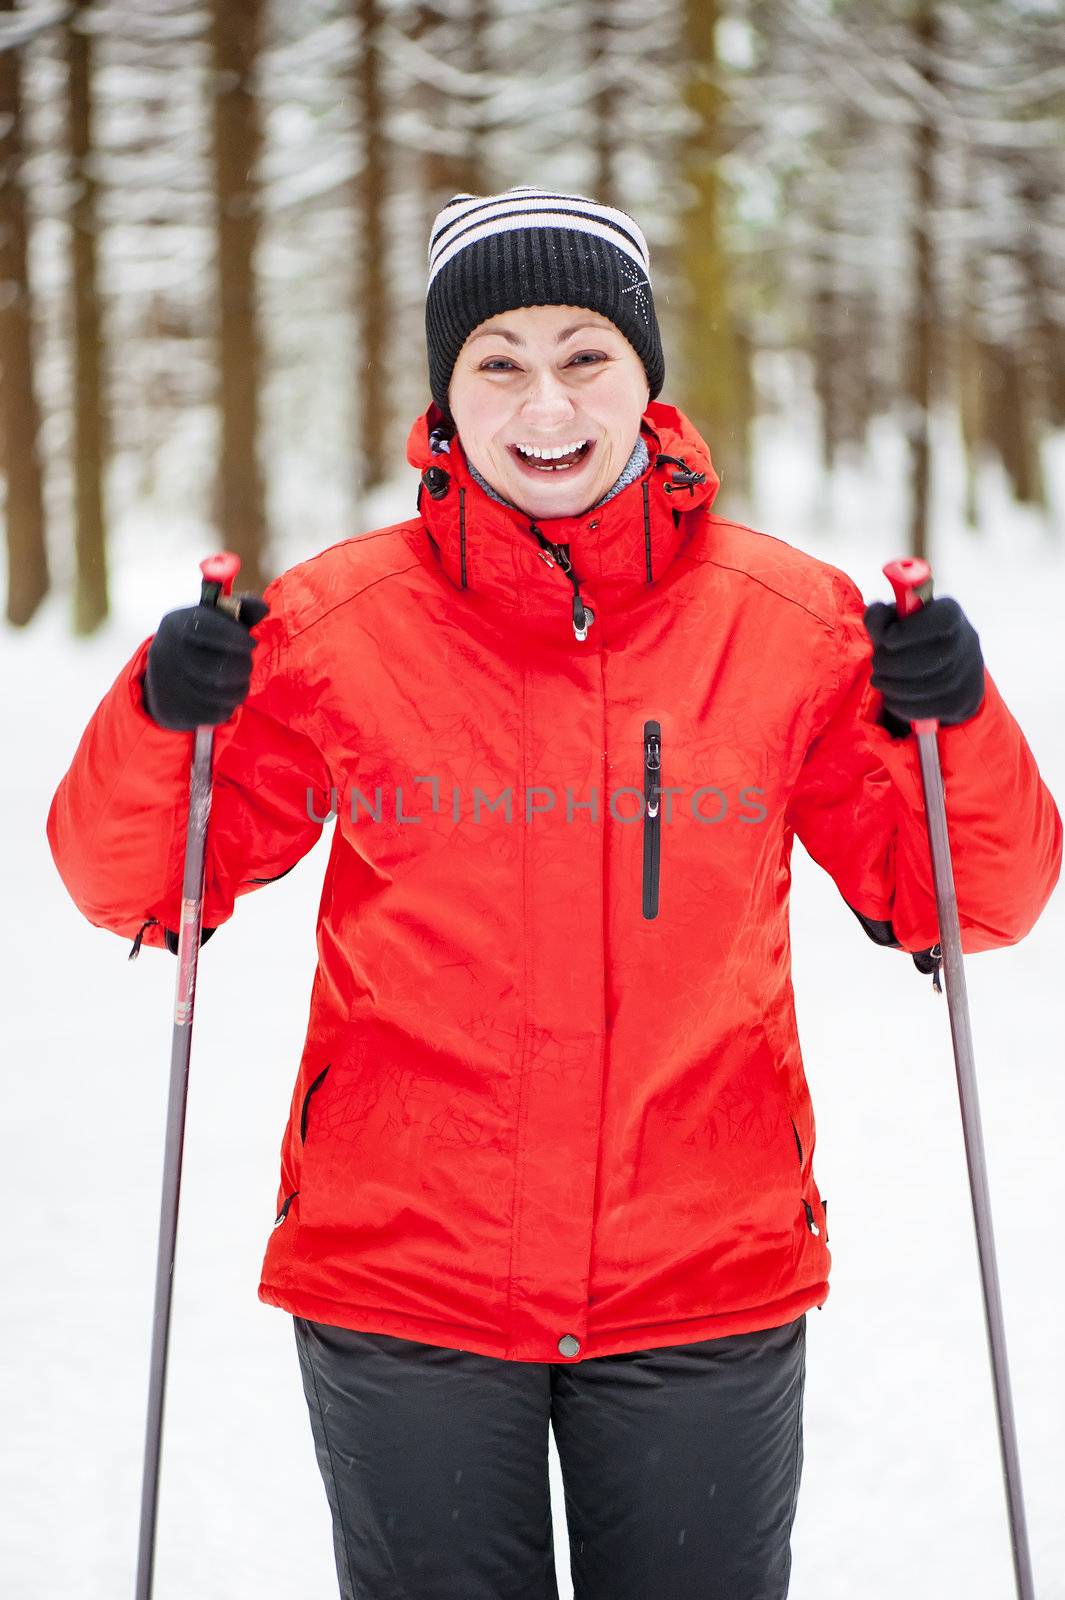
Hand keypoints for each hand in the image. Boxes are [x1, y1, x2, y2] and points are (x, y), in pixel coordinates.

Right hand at [142, 595, 269, 730]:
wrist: (165, 677)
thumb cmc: (200, 642)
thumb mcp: (215, 620)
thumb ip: (241, 610)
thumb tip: (263, 608)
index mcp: (176, 623)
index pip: (208, 627)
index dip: (236, 637)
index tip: (250, 643)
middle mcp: (167, 652)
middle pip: (221, 667)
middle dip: (244, 667)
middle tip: (245, 665)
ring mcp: (168, 684)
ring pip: (223, 694)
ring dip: (240, 689)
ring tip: (237, 681)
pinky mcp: (174, 710)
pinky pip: (216, 714)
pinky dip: (227, 707)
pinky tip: (222, 697)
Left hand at [862, 595, 984, 730]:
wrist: (941, 669)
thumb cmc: (910, 639)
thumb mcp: (893, 624)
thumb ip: (880, 618)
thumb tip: (876, 614)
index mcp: (950, 613)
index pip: (943, 619)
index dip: (911, 631)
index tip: (887, 639)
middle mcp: (967, 640)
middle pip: (933, 657)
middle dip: (894, 664)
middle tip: (876, 664)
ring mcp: (968, 673)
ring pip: (931, 686)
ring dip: (895, 686)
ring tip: (879, 680)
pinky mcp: (963, 700)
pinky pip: (931, 707)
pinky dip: (903, 705)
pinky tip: (890, 697)